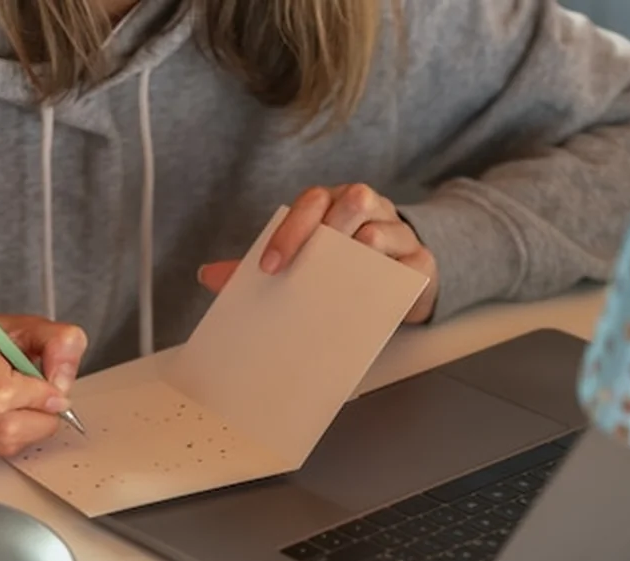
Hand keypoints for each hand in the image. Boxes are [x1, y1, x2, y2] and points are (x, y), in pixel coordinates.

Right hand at [0, 314, 87, 457]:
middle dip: (38, 419)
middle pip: (4, 427)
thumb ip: (60, 342)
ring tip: (17, 406)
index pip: (4, 392)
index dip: (40, 397)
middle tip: (43, 403)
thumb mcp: (24, 327)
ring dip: (23, 431)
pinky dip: (0, 439)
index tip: (54, 392)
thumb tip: (63, 383)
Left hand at [197, 184, 438, 322]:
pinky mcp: (421, 260)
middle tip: (308, 268)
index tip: (269, 267)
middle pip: (354, 199)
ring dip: (365, 247)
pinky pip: (414, 261)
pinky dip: (396, 275)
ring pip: (385, 226)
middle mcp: (367, 209)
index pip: (311, 202)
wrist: (393, 281)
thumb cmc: (339, 267)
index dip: (289, 231)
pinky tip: (379, 292)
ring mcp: (398, 231)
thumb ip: (255, 269)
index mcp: (332, 204)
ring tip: (345, 276)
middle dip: (331, 229)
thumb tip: (208, 276)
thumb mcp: (301, 263)